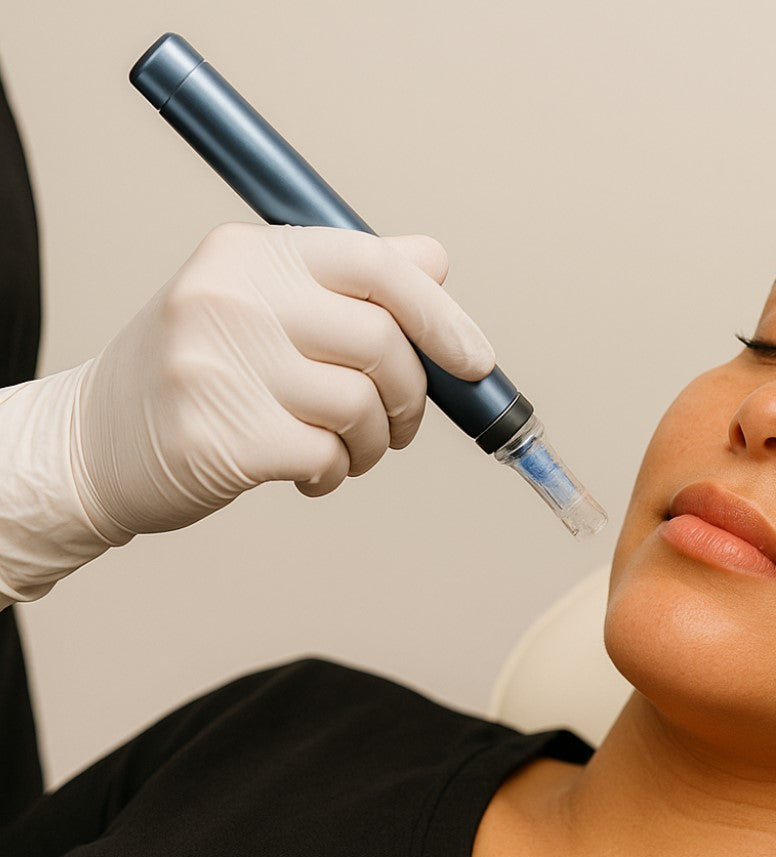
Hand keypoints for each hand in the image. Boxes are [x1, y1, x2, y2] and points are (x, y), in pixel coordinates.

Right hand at [70, 221, 495, 539]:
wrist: (91, 442)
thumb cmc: (195, 372)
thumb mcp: (258, 303)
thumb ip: (346, 279)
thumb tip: (435, 260)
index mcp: (249, 255)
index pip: (376, 266)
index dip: (441, 316)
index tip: (474, 360)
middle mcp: (231, 299)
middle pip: (382, 344)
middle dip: (410, 397)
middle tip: (397, 425)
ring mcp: (221, 367)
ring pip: (362, 406)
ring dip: (374, 443)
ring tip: (346, 452)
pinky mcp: (222, 437)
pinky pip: (329, 456)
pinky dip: (335, 472)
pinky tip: (309, 473)